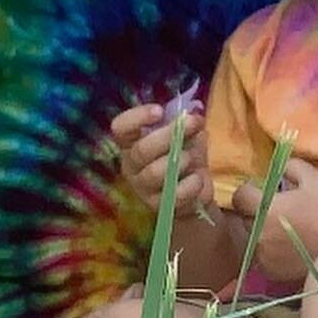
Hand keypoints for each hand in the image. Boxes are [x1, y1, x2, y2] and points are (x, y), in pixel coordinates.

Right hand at [112, 103, 212, 217]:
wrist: (195, 188)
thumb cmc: (184, 153)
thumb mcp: (186, 133)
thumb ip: (186, 122)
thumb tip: (194, 113)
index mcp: (132, 142)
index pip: (120, 127)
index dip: (137, 117)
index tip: (159, 111)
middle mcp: (131, 165)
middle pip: (141, 150)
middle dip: (169, 136)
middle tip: (192, 124)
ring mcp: (143, 188)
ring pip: (154, 173)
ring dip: (180, 161)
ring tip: (191, 158)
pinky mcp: (159, 206)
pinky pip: (174, 194)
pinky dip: (192, 184)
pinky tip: (197, 179)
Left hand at [230, 158, 317, 283]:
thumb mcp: (313, 178)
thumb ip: (289, 166)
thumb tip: (275, 169)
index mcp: (267, 209)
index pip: (240, 196)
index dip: (249, 191)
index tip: (262, 191)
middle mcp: (260, 235)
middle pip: (245, 217)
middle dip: (256, 211)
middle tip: (277, 209)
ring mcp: (264, 256)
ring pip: (252, 238)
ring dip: (262, 231)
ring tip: (284, 229)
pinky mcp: (271, 272)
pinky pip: (261, 256)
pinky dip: (269, 250)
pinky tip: (288, 246)